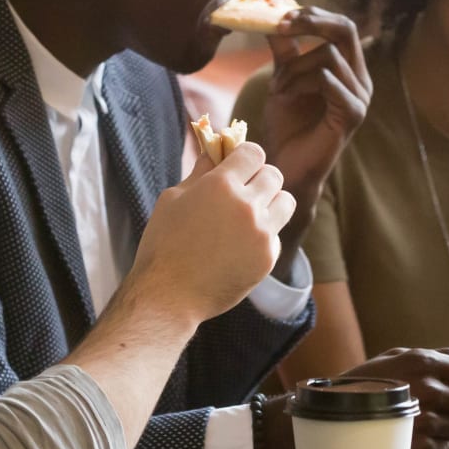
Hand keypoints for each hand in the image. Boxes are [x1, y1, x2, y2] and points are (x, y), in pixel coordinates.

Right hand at [124, 142, 294, 323]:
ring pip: (286, 202)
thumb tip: (215, 153)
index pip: (254, 153)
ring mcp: (261, 233)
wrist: (170, 295)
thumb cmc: (163, 244)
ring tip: (251, 214)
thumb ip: (199, 173)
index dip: (245, 157)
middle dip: (259, 178)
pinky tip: (242, 244)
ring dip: (271, 202)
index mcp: (221, 185)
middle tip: (243, 190)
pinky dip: (264, 234)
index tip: (237, 165)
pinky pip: (277, 234)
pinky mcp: (268, 258)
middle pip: (274, 175)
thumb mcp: (172, 199)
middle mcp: (247, 205)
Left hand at [259, 7, 372, 211]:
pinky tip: (284, 95)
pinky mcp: (353, 115)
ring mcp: (360, 98)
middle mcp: (361, 80)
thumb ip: (284, 48)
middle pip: (346, 30)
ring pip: (329, 56)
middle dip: (311, 22)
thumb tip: (273, 13)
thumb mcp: (283, 78)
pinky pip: (329, 81)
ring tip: (276, 87)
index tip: (278, 10)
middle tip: (281, 25)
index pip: (340, 26)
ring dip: (294, 67)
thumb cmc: (288, 126)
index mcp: (349, 68)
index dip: (312, 13)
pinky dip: (301, 82)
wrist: (286, 167)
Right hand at [362, 347, 448, 448]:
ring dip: (442, 425)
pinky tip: (410, 435)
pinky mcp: (417, 448)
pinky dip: (431, 444)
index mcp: (425, 362)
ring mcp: (423, 421)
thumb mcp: (403, 357)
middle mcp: (428, 390)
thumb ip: (448, 355)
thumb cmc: (369, 381)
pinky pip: (443, 448)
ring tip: (414, 419)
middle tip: (426, 402)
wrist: (330, 415)